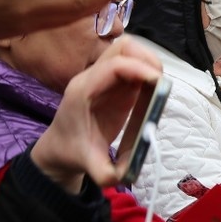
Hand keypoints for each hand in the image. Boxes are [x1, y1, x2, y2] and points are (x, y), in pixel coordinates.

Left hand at [31, 37, 162, 192]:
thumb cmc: (73, 152)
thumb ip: (106, 173)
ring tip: (158, 87)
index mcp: (84, 91)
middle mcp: (92, 77)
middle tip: (162, 85)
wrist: (58, 148)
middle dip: (147, 60)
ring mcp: (103, 77)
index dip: (140, 69)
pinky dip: (146, 71)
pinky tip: (152, 91)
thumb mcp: (89, 166)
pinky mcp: (113, 82)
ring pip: (128, 50)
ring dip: (148, 62)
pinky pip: (132, 64)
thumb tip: (128, 174)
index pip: (114, 65)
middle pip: (122, 48)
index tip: (161, 84)